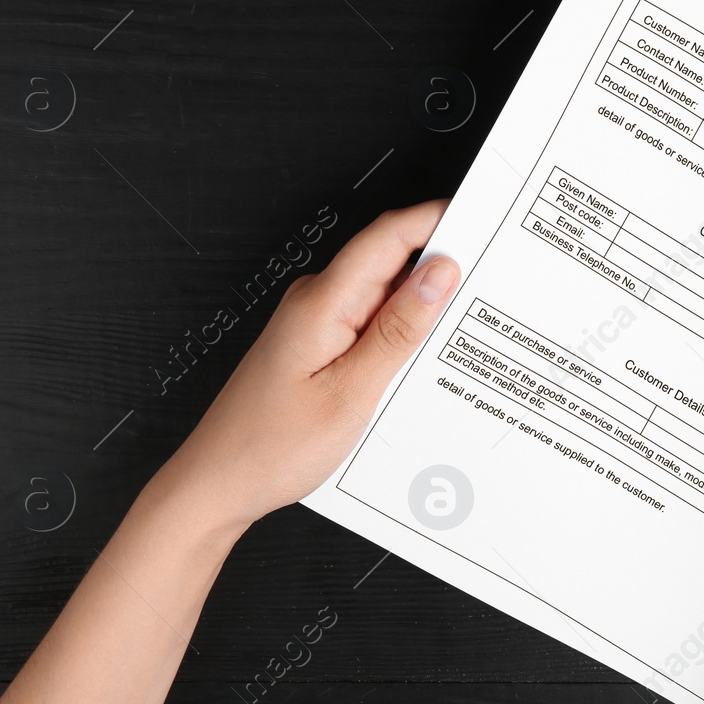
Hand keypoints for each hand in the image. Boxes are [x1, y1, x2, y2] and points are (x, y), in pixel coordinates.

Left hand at [152, 200, 459, 533]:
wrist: (219, 483)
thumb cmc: (269, 448)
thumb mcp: (351, 393)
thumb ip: (399, 330)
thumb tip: (439, 274)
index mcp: (321, 301)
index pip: (389, 235)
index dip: (438, 220)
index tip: (482, 223)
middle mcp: (316, 301)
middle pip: (391, 260)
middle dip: (440, 267)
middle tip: (484, 290)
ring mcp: (316, 321)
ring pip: (384, 295)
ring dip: (421, 308)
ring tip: (451, 338)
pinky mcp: (318, 344)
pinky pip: (369, 322)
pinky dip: (399, 334)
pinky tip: (414, 361)